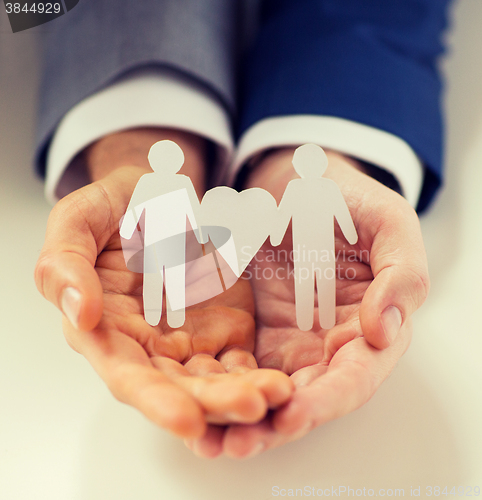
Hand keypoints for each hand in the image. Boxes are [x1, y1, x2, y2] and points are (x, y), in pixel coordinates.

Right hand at [35, 129, 292, 439]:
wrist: (157, 195)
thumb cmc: (112, 210)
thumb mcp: (77, 223)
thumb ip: (65, 265)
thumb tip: (80, 315)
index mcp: (106, 328)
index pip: (127, 374)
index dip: (154, 399)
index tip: (187, 419)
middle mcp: (148, 345)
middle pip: (178, 386)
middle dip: (213, 403)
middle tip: (252, 407)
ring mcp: (189, 339)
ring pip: (213, 379)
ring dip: (243, 393)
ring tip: (276, 394)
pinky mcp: (223, 327)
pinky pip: (240, 359)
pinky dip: (258, 373)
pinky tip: (281, 379)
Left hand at [186, 148, 428, 456]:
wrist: (295, 182)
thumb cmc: (347, 199)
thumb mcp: (388, 222)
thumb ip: (401, 273)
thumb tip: (384, 330)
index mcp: (369, 326)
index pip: (354, 375)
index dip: (327, 399)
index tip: (294, 414)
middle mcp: (328, 344)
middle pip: (306, 398)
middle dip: (274, 425)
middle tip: (237, 444)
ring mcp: (288, 340)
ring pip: (267, 391)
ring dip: (240, 420)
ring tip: (208, 441)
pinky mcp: (252, 331)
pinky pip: (236, 366)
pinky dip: (218, 388)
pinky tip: (193, 403)